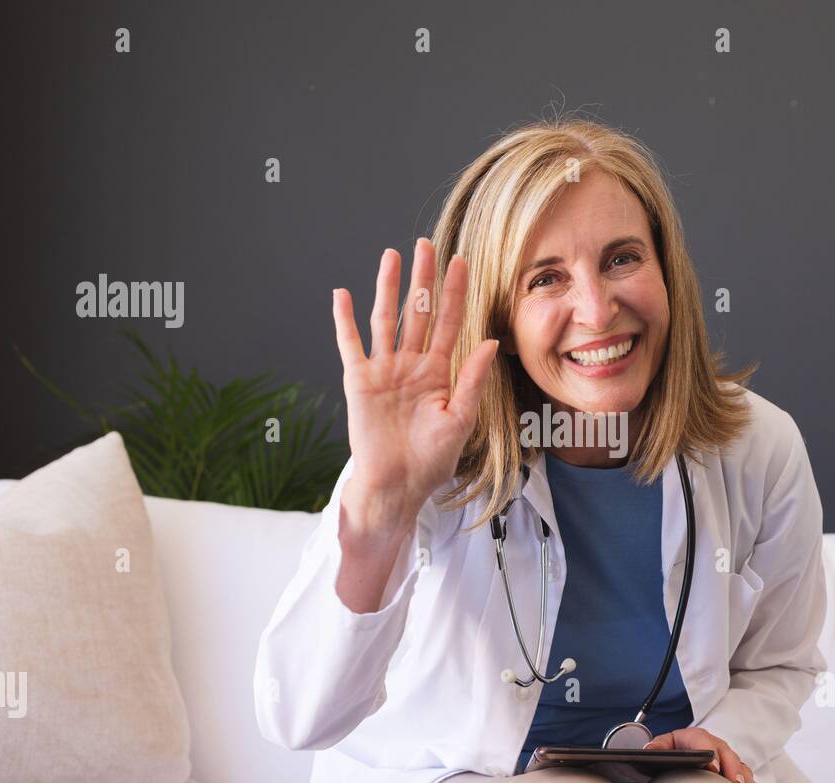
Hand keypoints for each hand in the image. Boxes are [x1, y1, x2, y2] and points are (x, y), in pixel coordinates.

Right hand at [332, 238, 498, 532]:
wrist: (398, 485)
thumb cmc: (432, 460)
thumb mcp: (461, 418)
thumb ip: (473, 379)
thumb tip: (491, 342)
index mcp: (438, 373)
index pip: (450, 323)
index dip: (456, 293)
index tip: (463, 262)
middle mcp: (411, 365)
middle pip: (418, 312)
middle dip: (423, 279)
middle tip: (427, 244)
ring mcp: (384, 370)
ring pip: (386, 319)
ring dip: (388, 287)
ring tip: (392, 255)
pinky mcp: (358, 381)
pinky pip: (350, 344)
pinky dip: (344, 320)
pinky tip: (343, 294)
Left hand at [643, 728, 766, 782]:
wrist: (683, 756)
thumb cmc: (675, 751)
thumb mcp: (665, 746)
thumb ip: (658, 747)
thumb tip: (649, 751)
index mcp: (697, 737)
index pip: (704, 741)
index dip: (710, 753)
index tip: (712, 768)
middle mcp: (717, 747)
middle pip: (729, 755)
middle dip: (733, 770)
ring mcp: (729, 761)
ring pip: (743, 769)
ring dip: (746, 782)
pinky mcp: (738, 775)